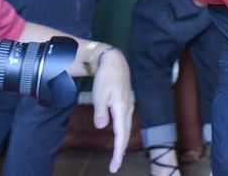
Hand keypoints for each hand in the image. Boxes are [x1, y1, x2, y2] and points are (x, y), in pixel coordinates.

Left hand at [91, 48, 133, 170]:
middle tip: (114, 166)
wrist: (114, 62)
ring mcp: (128, 107)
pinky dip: (122, 134)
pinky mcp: (125, 104)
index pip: (121, 135)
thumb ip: (101, 112)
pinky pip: (125, 123)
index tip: (115, 165)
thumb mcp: (100, 94)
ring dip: (122, 144)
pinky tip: (118, 137)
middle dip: (121, 152)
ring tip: (116, 156)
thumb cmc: (106, 77)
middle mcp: (127, 110)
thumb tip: (102, 127)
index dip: (118, 151)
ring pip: (126, 129)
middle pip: (125, 134)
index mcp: (121, 109)